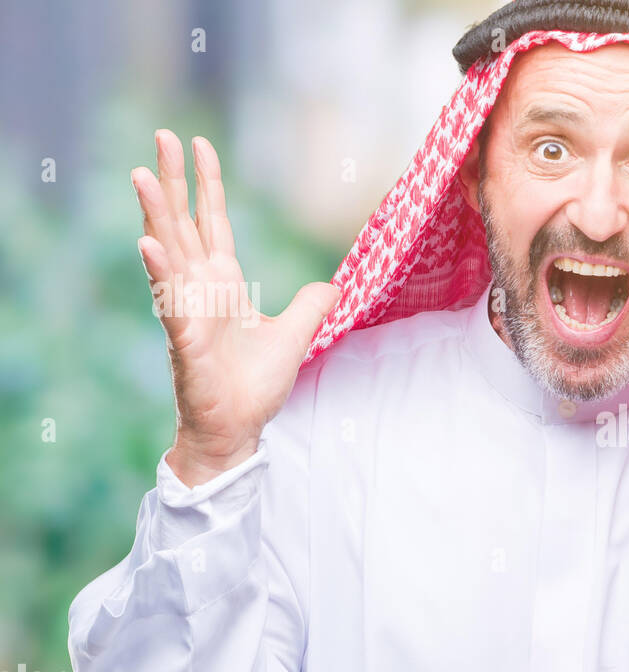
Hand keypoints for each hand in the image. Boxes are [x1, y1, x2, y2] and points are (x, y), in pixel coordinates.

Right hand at [133, 129, 338, 486]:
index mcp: (223, 283)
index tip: (200, 145)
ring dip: (155, 212)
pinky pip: (170, 301)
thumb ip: (312, 306)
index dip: (208, 184)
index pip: (214, 222)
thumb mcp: (295, 336)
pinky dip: (160, 272)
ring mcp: (187, 310)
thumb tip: (334, 285)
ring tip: (142, 173)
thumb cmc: (255, 386)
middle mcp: (199, 288)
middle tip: (162, 134)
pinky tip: (149, 243)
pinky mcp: (184, 339)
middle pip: (184, 222)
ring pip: (168, 251)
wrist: (238, 428)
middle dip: (173, 180)